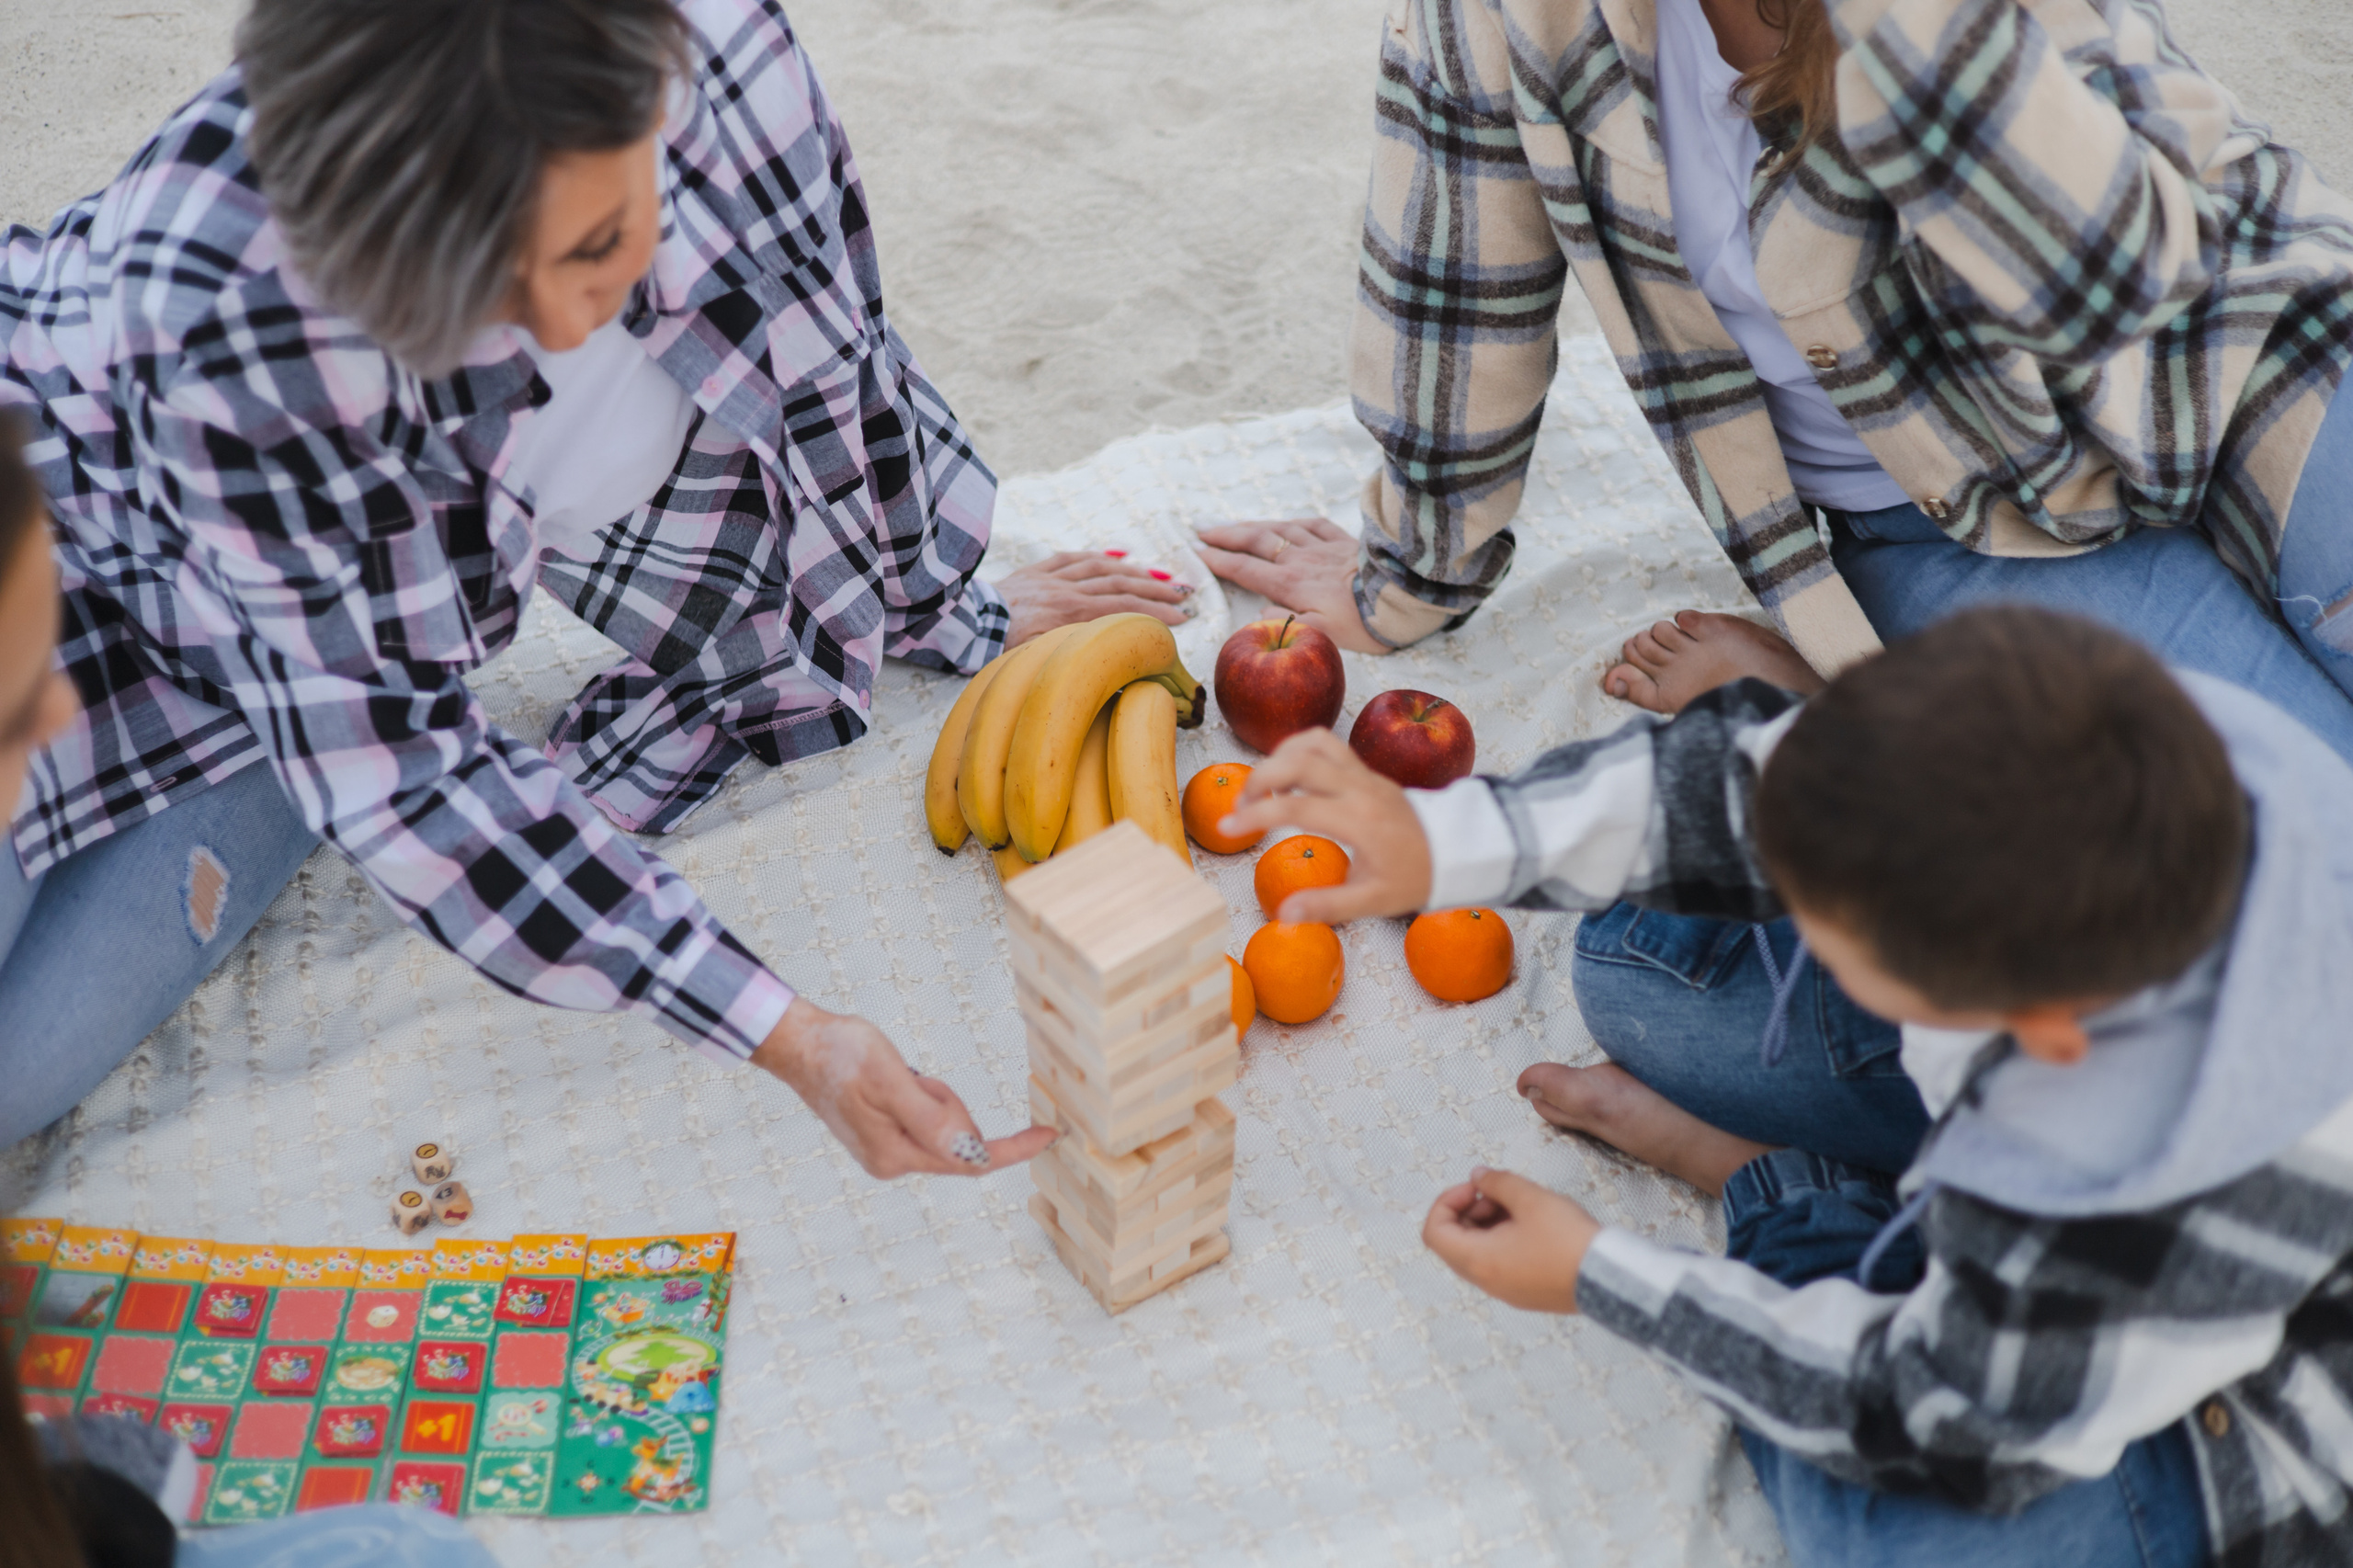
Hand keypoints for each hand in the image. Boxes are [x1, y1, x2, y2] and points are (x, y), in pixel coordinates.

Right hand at [753, 997, 1055, 1177]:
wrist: (801, 1044)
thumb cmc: (841, 1055)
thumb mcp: (890, 1079)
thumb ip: (931, 1118)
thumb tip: (971, 1152)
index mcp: (896, 1155)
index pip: (972, 1161)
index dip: (1015, 1149)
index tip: (1050, 1134)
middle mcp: (893, 1162)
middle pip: (958, 1141)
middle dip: (949, 1103)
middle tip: (914, 1077)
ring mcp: (888, 1151)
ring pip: (944, 1127)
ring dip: (933, 1097)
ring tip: (898, 1076)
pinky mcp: (885, 1136)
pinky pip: (926, 1119)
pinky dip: (921, 1097)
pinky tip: (894, 1083)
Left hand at [997, 551, 1191, 646]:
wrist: (965, 624)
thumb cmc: (999, 649)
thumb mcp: (1042, 660)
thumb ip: (1076, 654)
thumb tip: (1109, 658)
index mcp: (1070, 616)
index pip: (1124, 610)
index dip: (1156, 613)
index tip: (1182, 618)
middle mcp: (1066, 592)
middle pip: (1121, 586)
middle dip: (1156, 591)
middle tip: (1185, 594)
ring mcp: (1052, 578)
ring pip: (1102, 568)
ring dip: (1135, 571)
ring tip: (1161, 577)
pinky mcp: (1036, 571)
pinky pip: (1073, 558)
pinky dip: (1098, 556)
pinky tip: (1117, 557)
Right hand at [1192, 517, 1387, 653]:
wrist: (1404, 597)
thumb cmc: (1366, 623)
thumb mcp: (1323, 635)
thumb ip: (1287, 625)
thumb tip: (1260, 616)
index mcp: (1292, 584)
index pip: (1246, 569)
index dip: (1218, 561)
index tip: (1195, 554)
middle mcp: (1302, 560)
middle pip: (1256, 542)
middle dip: (1226, 536)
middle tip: (1201, 531)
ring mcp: (1323, 547)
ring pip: (1280, 529)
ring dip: (1252, 525)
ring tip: (1233, 524)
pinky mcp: (1345, 541)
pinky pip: (1313, 524)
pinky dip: (1294, 522)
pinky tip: (1287, 523)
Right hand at [1219, 729, 1431, 920]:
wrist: (1456, 850)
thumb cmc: (1414, 877)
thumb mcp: (1373, 900)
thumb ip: (1327, 905)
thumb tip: (1284, 915)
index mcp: (1359, 821)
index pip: (1296, 807)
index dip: (1255, 815)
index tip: (1226, 826)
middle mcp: (1360, 788)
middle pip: (1299, 761)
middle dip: (1259, 778)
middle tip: (1240, 805)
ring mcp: (1364, 773)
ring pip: (1313, 742)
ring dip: (1278, 757)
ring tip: (1261, 787)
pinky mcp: (1366, 768)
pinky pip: (1327, 744)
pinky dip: (1298, 750)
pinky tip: (1287, 774)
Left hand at [1422, 1166, 1600, 1313]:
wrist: (1609, 1278)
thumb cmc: (1569, 1241)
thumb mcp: (1530, 1198)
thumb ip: (1497, 1183)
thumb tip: (1478, 1177)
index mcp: (1479, 1261)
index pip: (1435, 1232)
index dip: (1447, 1201)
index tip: (1474, 1187)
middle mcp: (1487, 1281)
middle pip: (1454, 1243)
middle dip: (1469, 1210)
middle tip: (1499, 1194)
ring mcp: (1506, 1290)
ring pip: (1478, 1253)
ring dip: (1488, 1224)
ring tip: (1520, 1205)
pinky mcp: (1526, 1292)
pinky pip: (1499, 1264)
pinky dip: (1503, 1240)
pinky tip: (1532, 1224)